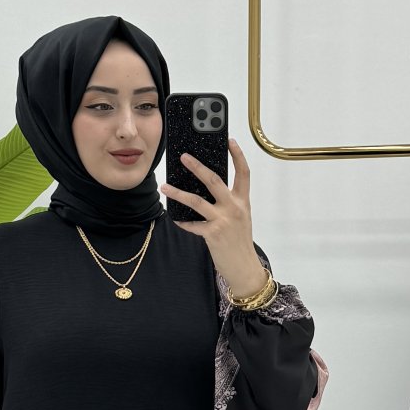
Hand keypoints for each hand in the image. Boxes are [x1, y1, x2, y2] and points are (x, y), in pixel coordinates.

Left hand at [160, 137, 267, 298]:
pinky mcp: (212, 234)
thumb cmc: (240, 243)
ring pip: (196, 201)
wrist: (244, 268)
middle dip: (197, 167)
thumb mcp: (240, 218)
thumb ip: (229, 203)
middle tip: (183, 157)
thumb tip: (207, 189)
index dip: (238, 155)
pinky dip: (182, 221)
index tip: (230, 140)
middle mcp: (234, 208)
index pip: (243, 173)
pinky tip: (175, 218)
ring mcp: (223, 221)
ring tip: (164, 186)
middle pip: (214, 180)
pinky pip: (192, 224)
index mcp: (242, 202)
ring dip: (177, 192)